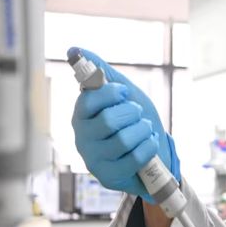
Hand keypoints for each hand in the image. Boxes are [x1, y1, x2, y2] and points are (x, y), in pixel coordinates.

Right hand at [71, 49, 179, 201]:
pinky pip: (134, 158)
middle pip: (108, 122)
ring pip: (123, 140)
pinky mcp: (109, 177)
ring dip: (142, 130)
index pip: (88, 101)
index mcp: (81, 116)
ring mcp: (95, 161)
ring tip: (145, 129)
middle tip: (137, 114)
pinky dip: (148, 147)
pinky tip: (148, 143)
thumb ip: (99, 71)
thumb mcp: (120, 93)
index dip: (109, 94)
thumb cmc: (132, 120)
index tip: (123, 92)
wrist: (152, 151)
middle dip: (132, 113)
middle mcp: (82, 139)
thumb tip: (73, 49)